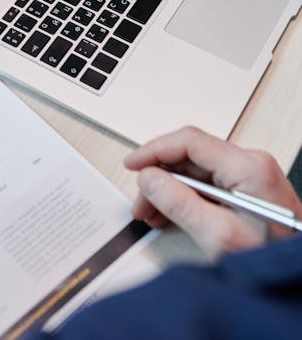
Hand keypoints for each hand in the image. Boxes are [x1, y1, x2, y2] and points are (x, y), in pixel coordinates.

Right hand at [125, 125, 301, 258]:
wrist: (298, 278)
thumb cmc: (270, 260)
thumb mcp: (218, 235)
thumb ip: (179, 203)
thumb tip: (149, 178)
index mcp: (248, 166)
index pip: (190, 141)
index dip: (155, 150)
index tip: (133, 164)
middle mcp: (251, 163)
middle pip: (191, 156)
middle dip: (160, 177)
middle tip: (142, 202)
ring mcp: (252, 175)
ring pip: (197, 170)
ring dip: (171, 189)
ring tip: (153, 213)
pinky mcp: (250, 189)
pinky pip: (209, 183)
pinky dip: (187, 196)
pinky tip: (173, 213)